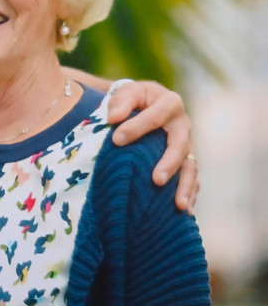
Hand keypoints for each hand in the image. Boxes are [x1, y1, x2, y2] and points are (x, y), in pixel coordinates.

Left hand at [107, 80, 197, 212]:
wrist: (147, 103)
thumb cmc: (134, 99)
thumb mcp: (127, 92)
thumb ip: (120, 101)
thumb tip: (113, 118)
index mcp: (170, 104)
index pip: (155, 117)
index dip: (136, 128)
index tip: (116, 140)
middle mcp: (183, 125)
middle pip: (180, 146)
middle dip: (169, 163)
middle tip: (156, 180)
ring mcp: (187, 145)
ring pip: (190, 167)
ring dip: (185, 186)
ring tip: (178, 205)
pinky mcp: (185, 161)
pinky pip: (191, 179)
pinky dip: (189, 194)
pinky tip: (184, 212)